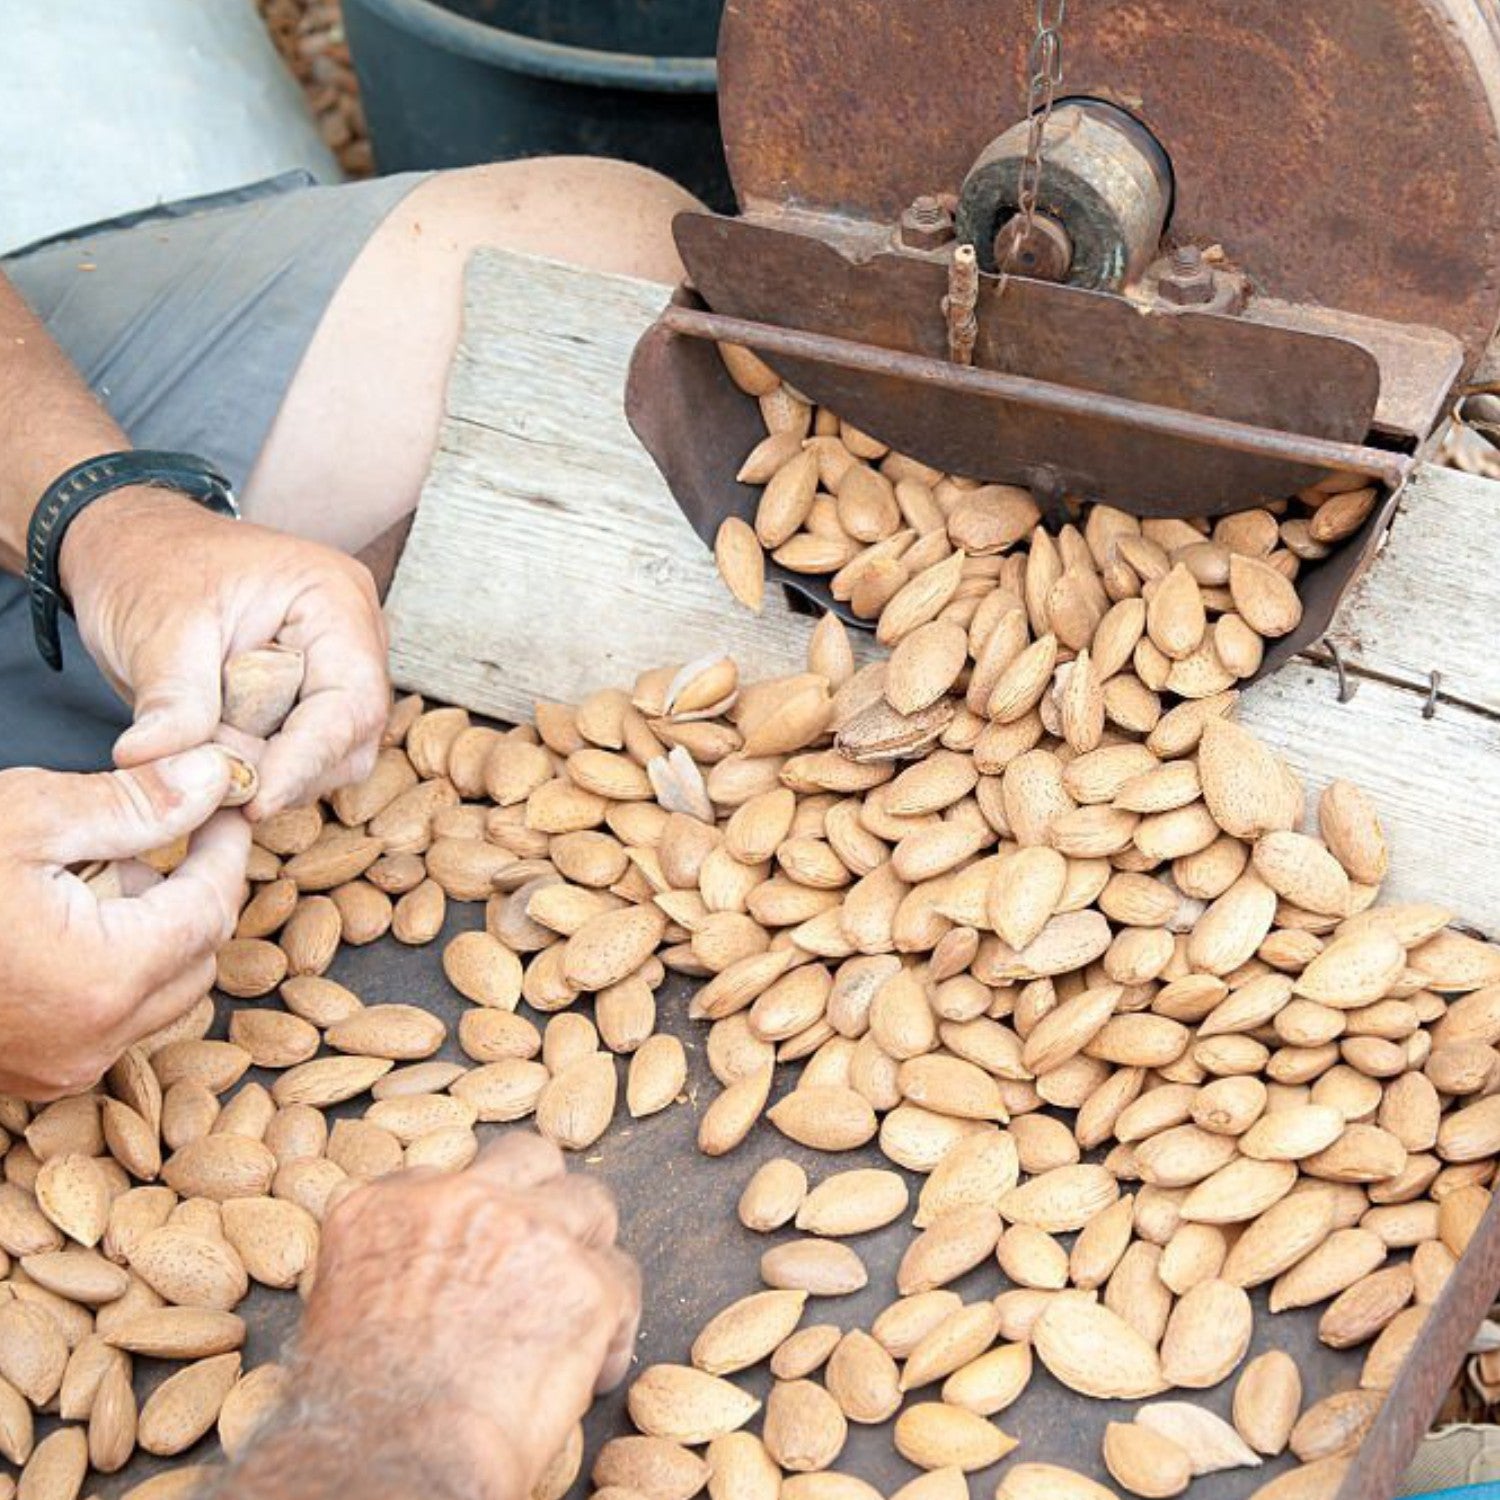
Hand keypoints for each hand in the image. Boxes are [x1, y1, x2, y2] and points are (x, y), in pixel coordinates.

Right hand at [0, 747, 248, 1098]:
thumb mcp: (27, 817)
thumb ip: (136, 804)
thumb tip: (214, 779)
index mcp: (103, 981)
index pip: (212, 909)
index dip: (225, 849)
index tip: (223, 804)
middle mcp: (91, 1042)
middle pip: (196, 956)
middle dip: (195, 888)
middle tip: (175, 826)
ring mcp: (57, 1068)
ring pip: (159, 993)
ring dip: (156, 928)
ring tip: (111, 864)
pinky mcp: (26, 1073)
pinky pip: (109, 1018)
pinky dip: (116, 965)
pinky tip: (75, 913)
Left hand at [60, 487, 389, 818]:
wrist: (130, 549)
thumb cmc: (150, 564)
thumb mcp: (158, 628)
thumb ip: (172, 700)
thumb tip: (155, 763)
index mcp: (334, 601)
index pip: (350, 703)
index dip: (307, 760)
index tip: (256, 802)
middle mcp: (353, 638)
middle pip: (349, 738)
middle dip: (283, 768)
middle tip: (210, 772)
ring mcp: (335, 668)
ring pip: (329, 756)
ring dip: (267, 769)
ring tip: (202, 745)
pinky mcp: (309, 696)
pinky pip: (301, 752)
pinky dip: (259, 764)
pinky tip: (213, 748)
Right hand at [296, 1135, 640, 1499]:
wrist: (393, 1459)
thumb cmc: (355, 1419)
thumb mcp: (336, 1313)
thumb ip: (389, 1268)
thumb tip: (423, 1284)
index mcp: (384, 1206)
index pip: (447, 1177)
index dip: (474, 1215)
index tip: (481, 1250)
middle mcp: (459, 1198)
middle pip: (527, 1159)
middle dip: (541, 1199)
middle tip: (545, 1253)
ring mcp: (530, 1231)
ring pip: (588, 1202)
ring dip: (587, 1249)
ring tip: (581, 1303)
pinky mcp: (586, 1281)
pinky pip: (621, 1280)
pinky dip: (615, 1325)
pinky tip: (593, 1370)